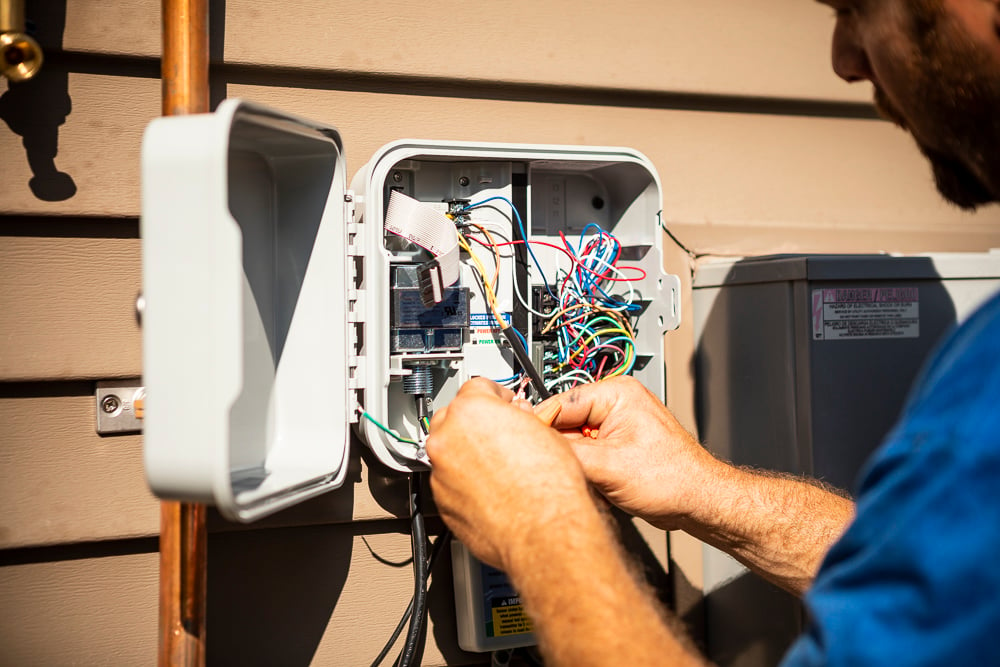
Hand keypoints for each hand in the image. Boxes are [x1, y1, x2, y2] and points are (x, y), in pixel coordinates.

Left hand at [426, 378, 593, 569]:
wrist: (543, 531)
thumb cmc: (548, 486)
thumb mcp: (542, 431)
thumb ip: (516, 418)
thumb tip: (513, 419)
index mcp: (472, 410)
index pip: (476, 388)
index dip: (495, 397)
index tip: (502, 406)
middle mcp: (448, 439)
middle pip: (454, 418)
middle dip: (475, 425)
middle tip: (501, 437)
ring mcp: (441, 472)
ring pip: (450, 453)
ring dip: (468, 456)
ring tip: (500, 470)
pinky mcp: (442, 502)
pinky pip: (450, 484)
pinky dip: (465, 485)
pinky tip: (492, 492)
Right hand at [539, 376, 719, 530]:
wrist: (699, 503)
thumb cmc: (674, 479)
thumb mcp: (609, 467)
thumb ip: (567, 454)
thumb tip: (534, 450)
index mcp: (616, 393)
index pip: (559, 403)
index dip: (539, 428)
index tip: (523, 448)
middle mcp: (616, 404)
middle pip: (564, 424)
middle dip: (560, 450)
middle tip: (555, 471)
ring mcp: (616, 427)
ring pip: (573, 443)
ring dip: (574, 464)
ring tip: (588, 480)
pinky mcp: (616, 447)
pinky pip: (586, 456)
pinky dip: (585, 472)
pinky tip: (596, 485)